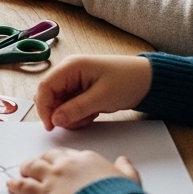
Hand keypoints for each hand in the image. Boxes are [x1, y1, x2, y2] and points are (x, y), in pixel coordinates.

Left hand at [7, 148, 140, 193]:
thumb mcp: (129, 179)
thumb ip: (124, 168)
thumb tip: (124, 160)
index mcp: (86, 159)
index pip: (66, 155)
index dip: (60, 160)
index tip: (58, 164)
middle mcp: (66, 164)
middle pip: (46, 157)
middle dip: (40, 162)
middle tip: (36, 167)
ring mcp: (52, 178)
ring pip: (31, 167)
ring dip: (25, 169)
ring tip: (21, 172)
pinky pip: (23, 186)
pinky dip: (15, 185)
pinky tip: (11, 185)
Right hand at [33, 54, 152, 129]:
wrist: (149, 80)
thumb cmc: (128, 81)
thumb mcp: (101, 98)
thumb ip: (75, 109)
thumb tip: (55, 120)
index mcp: (70, 67)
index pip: (45, 87)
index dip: (43, 107)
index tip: (50, 126)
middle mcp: (68, 72)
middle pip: (50, 95)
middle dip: (59, 112)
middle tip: (75, 122)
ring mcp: (74, 81)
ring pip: (59, 103)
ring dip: (71, 114)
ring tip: (91, 115)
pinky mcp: (81, 90)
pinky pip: (70, 105)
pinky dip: (78, 114)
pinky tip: (93, 113)